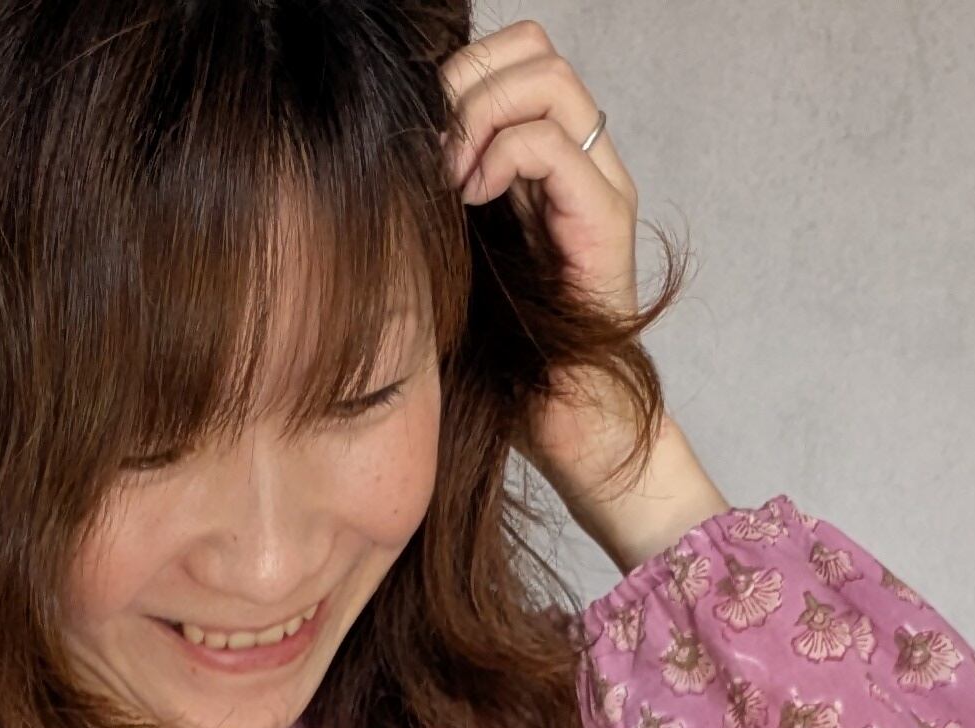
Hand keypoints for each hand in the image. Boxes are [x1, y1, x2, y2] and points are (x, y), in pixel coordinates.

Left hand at [440, 23, 726, 569]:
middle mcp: (577, 161)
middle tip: (429, 145)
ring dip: (481, 111)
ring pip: (547, 77)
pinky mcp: (606, 220)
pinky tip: (469, 199)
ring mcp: (597, 185)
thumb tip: (367, 168)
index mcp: (540, 164)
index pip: (512, 56)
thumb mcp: (446, 268)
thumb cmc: (504, 368)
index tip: (414, 136)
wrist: (566, 432)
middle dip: (468, 78)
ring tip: (449, 174)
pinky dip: (501, 155)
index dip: (459, 72)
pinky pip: (554, 144)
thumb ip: (429, 208)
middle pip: (534, 48)